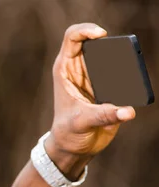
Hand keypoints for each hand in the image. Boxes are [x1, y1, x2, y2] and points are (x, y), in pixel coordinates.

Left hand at [45, 23, 135, 179]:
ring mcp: (96, 77)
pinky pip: (124, 76)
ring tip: (124, 81)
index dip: (86, 30)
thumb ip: (103, 115)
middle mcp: (80, 69)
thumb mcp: (82, 122)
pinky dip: (130, 79)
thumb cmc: (68, 133)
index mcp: (65, 69)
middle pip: (98, 44)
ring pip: (113, 59)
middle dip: (112, 47)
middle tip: (123, 57)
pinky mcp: (110, 88)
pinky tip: (130, 92)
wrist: (74, 148)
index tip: (101, 35)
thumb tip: (128, 111)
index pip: (73, 38)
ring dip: (123, 64)